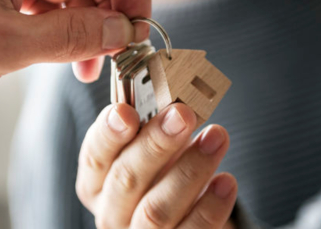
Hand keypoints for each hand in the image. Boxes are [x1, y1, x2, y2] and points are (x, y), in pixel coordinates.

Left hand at [0, 0, 150, 97]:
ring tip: (87, 66)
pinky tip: (63, 58)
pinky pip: (42, 1)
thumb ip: (76, 36)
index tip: (138, 24)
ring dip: (83, 27)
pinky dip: (57, 29)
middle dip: (107, 11)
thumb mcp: (10, 43)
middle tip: (116, 52)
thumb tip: (122, 32)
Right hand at [76, 103, 237, 228]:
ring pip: (158, 210)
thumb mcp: (147, 151)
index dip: (108, 133)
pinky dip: (210, 206)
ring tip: (216, 138)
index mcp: (96, 182)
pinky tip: (226, 181)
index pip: (94, 156)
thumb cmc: (160, 176)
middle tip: (182, 115)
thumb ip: (150, 131)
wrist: (180, 220)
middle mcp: (111, 212)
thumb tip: (174, 104)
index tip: (126, 111)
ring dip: (190, 170)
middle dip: (156, 144)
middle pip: (126, 180)